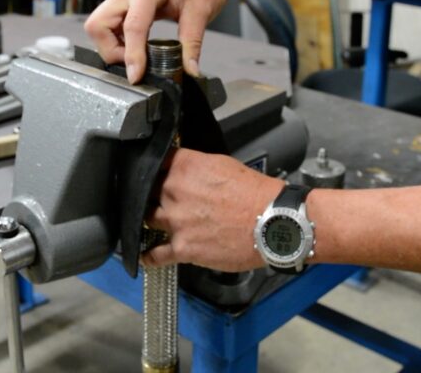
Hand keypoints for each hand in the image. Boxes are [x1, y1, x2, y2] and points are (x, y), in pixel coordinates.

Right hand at [84, 0, 232, 82]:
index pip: (131, 26)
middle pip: (98, 26)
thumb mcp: (202, 11)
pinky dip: (117, 41)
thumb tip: (189, 70)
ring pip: (99, 27)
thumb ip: (192, 43)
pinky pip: (109, 26)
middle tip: (136, 63)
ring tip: (138, 56)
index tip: (136, 76)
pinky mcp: (125, 3)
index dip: (131, 55)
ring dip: (112, 47)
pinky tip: (137, 47)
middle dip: (111, 50)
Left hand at [143, 148, 284, 271]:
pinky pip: (155, 255)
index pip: (157, 164)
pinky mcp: (182, 248)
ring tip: (155, 226)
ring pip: (148, 220)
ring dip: (153, 222)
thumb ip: (196, 167)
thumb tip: (188, 172)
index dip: (156, 171)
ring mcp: (175, 221)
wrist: (272, 222)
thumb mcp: (223, 164)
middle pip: (148, 192)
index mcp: (185, 167)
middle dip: (155, 197)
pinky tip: (147, 256)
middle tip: (163, 202)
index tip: (156, 177)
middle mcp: (173, 192)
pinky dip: (150, 257)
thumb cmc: (256, 194)